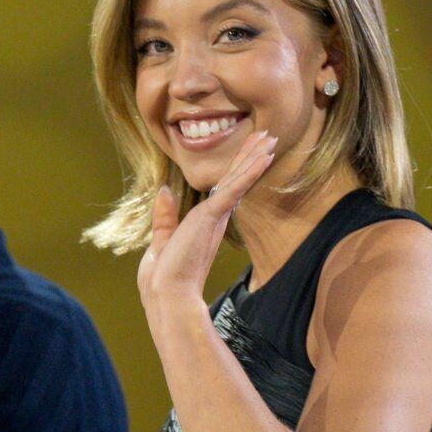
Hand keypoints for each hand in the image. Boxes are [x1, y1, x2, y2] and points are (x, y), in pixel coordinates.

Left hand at [137, 131, 275, 328]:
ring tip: (270, 136)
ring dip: (253, 156)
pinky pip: (233, 188)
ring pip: (238, 179)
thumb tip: (163, 192)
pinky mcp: (211, 216)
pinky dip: (248, 170)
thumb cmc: (163, 278)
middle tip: (267, 135)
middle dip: (250, 155)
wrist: (166, 296)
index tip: (250, 153)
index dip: (237, 169)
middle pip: (235, 179)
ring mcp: (214, 217)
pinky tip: (263, 156)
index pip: (224, 189)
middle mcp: (214, 218)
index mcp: (205, 223)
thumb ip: (164, 217)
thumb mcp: (161, 240)